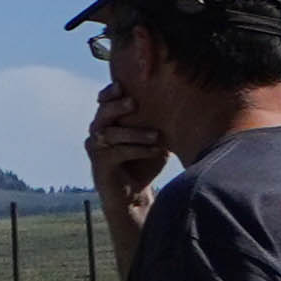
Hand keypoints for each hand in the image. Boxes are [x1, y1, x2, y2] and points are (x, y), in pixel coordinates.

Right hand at [83, 85, 167, 207]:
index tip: (121, 85)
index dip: (109, 93)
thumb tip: (183, 102)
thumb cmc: (145, 162)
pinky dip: (137, 150)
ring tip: (156, 135)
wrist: (133, 195)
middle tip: (133, 103)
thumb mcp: (153, 139)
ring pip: (110, 133)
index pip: (103, 101)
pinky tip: (156, 151)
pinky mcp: (99, 165)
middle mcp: (98, 132)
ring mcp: (96, 148)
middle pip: (102, 113)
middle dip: (117, 106)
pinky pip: (117, 152)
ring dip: (134, 133)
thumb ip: (157, 122)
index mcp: (109, 122)